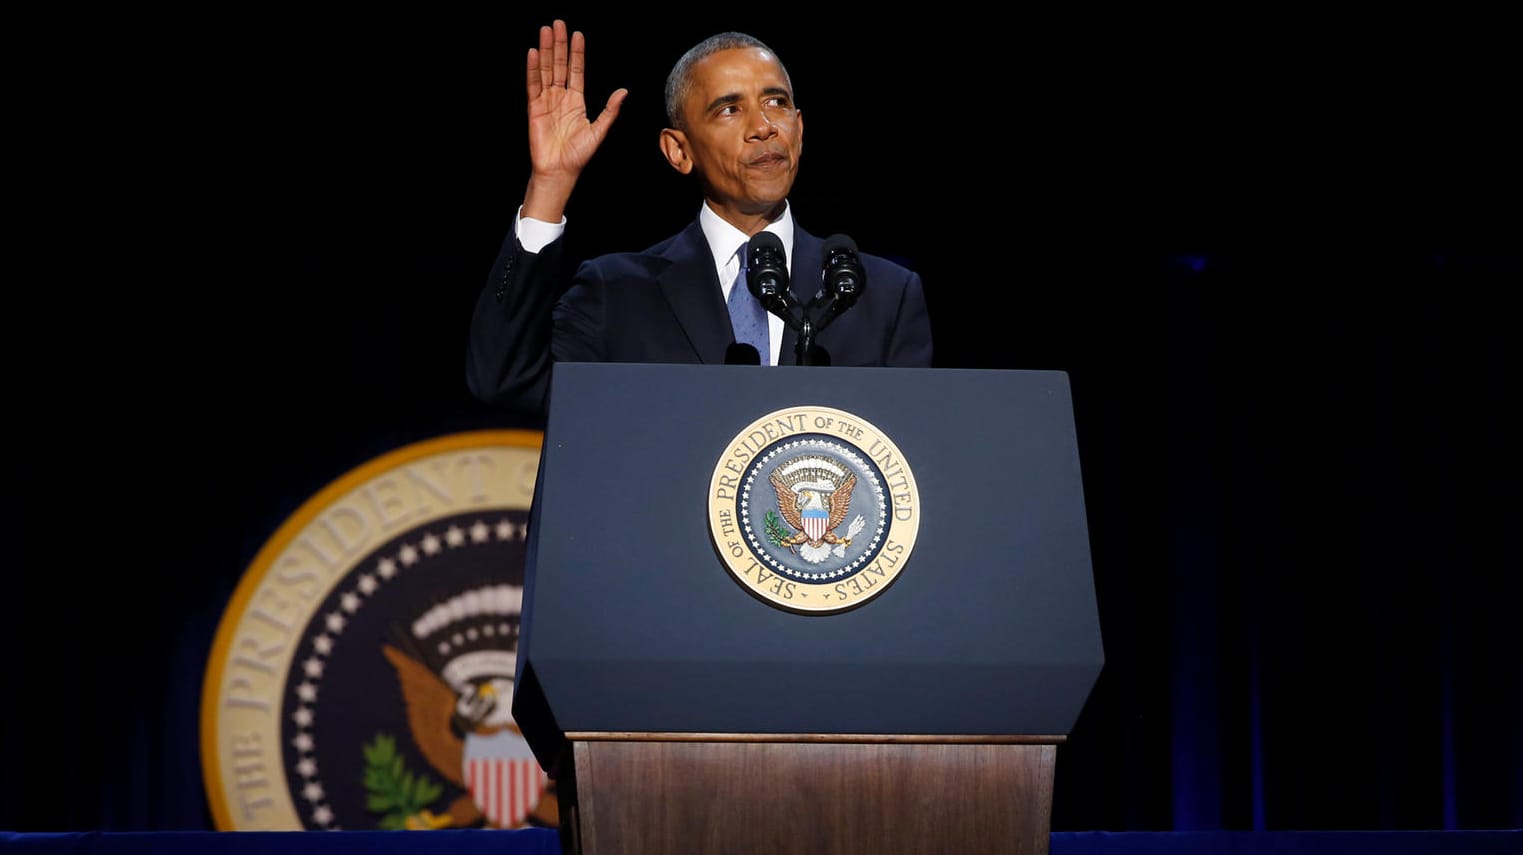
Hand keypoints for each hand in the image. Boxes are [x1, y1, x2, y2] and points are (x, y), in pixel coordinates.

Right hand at [522, 20, 627, 220]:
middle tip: (558, 23)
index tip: (577, 34)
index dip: (576, 53)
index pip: (576, 71)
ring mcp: (546, 101)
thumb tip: (623, 92)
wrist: (560, 171)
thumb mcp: (599, 131)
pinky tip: (533, 53)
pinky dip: (533, 69)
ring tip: (545, 31)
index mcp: (576, 101)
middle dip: (559, 44)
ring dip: (545, 51)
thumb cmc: (579, 155)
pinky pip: (533, 85)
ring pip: (546, 70)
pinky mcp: (535, 109)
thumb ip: (610, 111)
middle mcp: (561, 98)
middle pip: (559, 65)